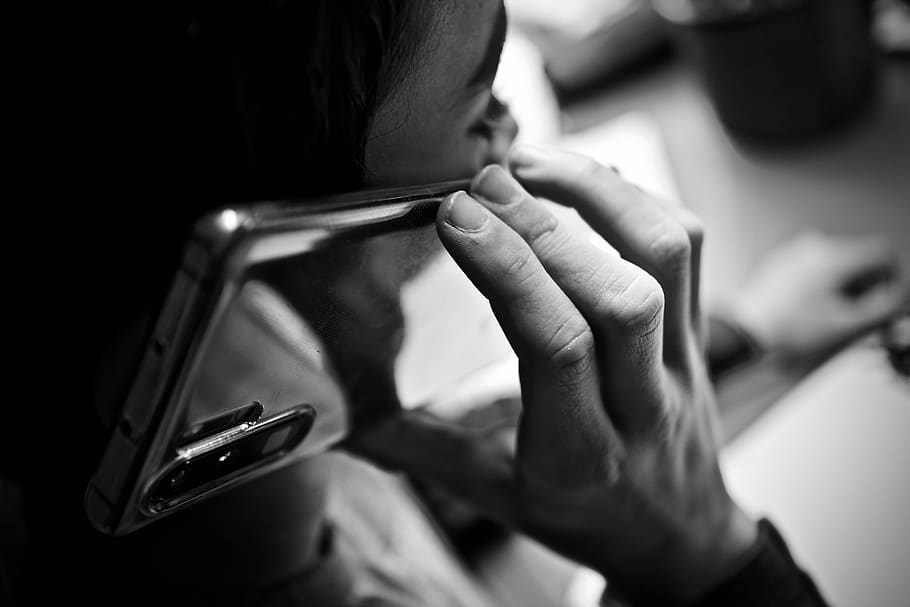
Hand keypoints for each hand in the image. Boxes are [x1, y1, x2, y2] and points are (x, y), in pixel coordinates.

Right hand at [350, 146, 755, 604]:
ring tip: (534, 164)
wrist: (677, 536)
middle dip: (543, 226)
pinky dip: (635, 199)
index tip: (457, 219)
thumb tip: (338, 411)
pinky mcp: (701, 331)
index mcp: (578, 453)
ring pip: (667, 258)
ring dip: (599, 195)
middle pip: (615, 297)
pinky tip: (583, 181)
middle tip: (483, 183)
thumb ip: (417, 448)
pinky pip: (688, 246)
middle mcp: (642, 405)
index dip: (507, 271)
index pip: (555, 347)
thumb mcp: (491, 494)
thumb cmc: (581, 513)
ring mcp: (683, 363)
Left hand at [727, 231, 907, 360]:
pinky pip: (814, 265)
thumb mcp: (847, 324)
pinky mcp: (781, 261)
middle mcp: (814, 246)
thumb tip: (898, 296)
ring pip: (837, 261)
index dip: (891, 277)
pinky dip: (822, 281)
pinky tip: (811, 306)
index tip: (884, 299)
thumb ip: (883, 308)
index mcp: (834, 257)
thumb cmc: (790, 330)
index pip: (883, 252)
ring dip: (844, 283)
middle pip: (860, 255)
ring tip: (831, 312)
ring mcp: (795, 252)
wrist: (745, 331)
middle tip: (858, 312)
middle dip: (867, 283)